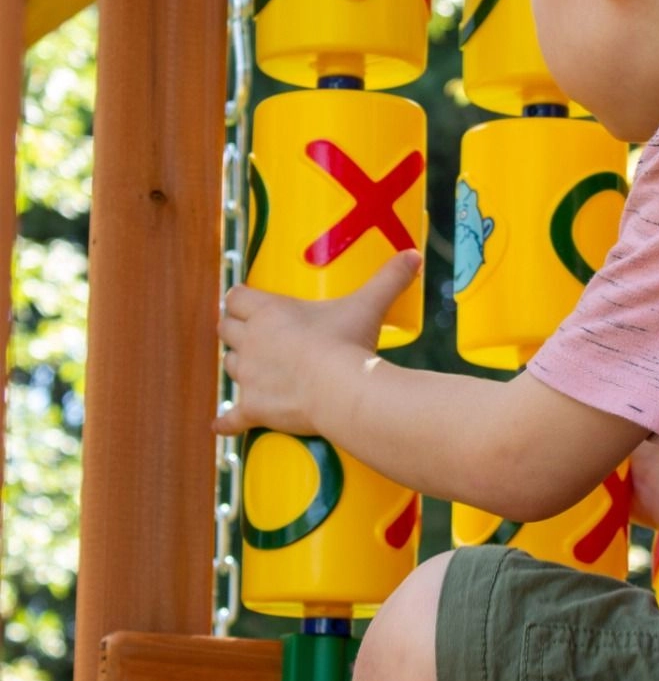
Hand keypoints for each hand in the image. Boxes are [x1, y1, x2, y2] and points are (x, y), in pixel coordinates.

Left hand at [215, 250, 421, 437]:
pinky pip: (230, 417)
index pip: (236, 297)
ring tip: (256, 369)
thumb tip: (414, 255)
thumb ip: (389, 278)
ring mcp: (248, 376)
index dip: (242, 300)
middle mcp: (250, 341)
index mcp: (268, 311)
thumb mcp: (369, 305)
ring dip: (239, 366)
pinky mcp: (253, 407)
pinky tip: (222, 425)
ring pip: (229, 366)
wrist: (341, 390)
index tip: (251, 303)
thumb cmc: (348, 343)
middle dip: (237, 331)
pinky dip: (227, 421)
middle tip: (256, 335)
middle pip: (227, 330)